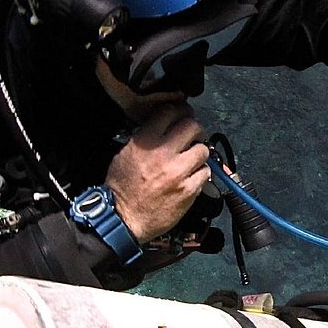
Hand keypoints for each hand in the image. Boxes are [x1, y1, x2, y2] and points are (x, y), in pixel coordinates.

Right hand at [105, 102, 209, 242]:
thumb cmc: (121, 187)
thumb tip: (163, 126)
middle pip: (193, 126)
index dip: (180, 110)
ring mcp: (179, 172)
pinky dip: (200, 173)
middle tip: (192, 135)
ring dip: (199, 152)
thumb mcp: (124, 153)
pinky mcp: (189, 190)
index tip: (183, 114)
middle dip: (194, 129)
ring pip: (203, 149)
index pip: (170, 112)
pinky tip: (191, 176)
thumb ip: (145, 137)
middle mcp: (164, 153)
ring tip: (191, 158)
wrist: (123, 218)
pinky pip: (205, 173)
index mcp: (146, 141)